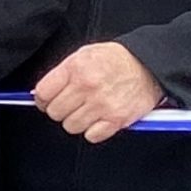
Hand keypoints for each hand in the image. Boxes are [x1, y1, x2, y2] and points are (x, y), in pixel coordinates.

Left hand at [34, 42, 164, 143]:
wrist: (149, 65)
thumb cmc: (117, 60)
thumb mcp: (85, 54)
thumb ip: (62, 73)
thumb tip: (42, 92)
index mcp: (76, 68)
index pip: (43, 93)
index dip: (42, 99)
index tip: (47, 100)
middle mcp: (87, 87)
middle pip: (55, 112)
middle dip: (60, 109)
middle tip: (70, 104)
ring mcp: (102, 105)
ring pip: (71, 126)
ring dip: (76, 121)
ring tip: (87, 110)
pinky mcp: (116, 120)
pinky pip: (91, 136)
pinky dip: (93, 130)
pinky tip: (99, 118)